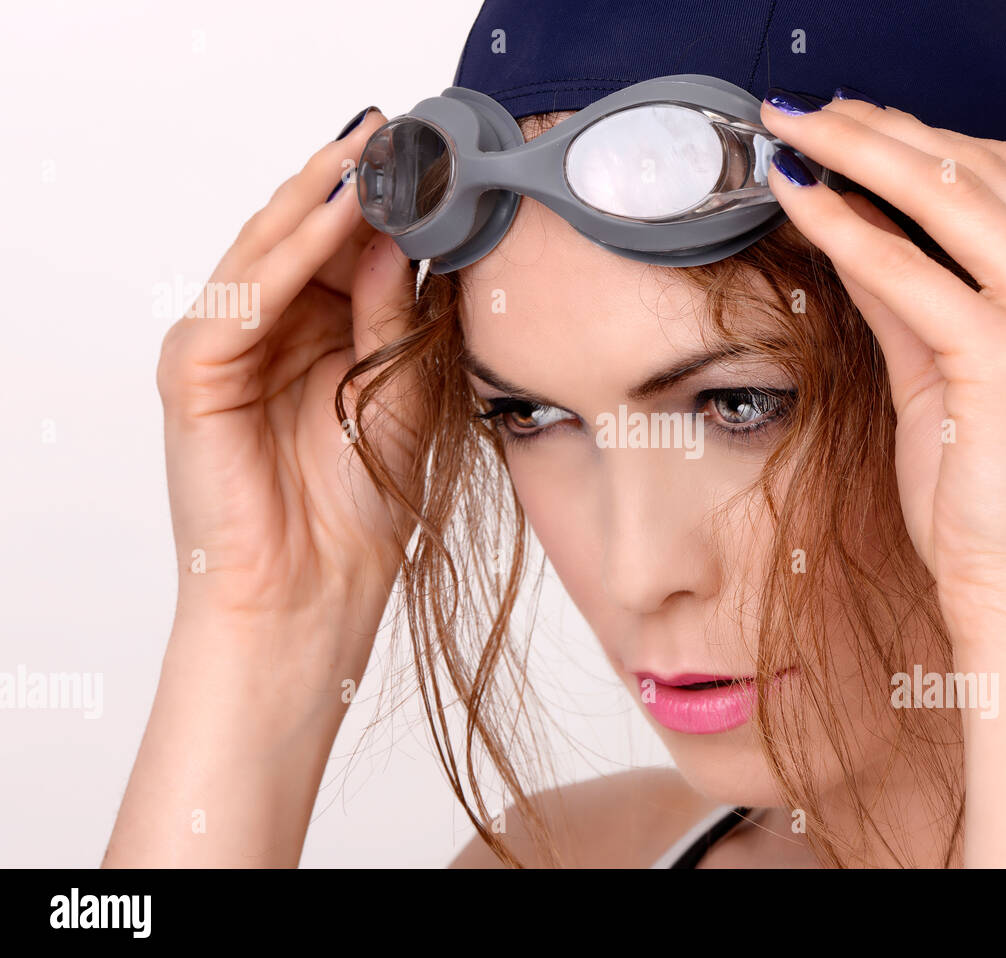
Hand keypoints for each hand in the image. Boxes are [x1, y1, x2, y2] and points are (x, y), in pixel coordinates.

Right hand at [155, 107, 422, 681]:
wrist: (314, 593)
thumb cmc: (360, 508)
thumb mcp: (402, 394)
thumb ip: (397, 317)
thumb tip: (401, 241)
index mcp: (314, 340)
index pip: (341, 255)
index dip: (381, 209)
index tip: (429, 166)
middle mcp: (266, 335)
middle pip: (301, 241)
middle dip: (347, 188)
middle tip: (397, 138)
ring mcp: (225, 348)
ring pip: (268, 253)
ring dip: (318, 201)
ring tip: (368, 155)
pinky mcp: (194, 369)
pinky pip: (246, 295)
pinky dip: (291, 252)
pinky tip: (336, 216)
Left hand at [760, 93, 1005, 642]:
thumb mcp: (961, 387)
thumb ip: (917, 304)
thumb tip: (858, 231)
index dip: (924, 145)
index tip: (857, 130)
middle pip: (982, 171)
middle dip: (882, 129)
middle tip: (808, 115)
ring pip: (949, 196)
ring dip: (858, 152)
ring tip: (795, 135)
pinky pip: (908, 270)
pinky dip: (847, 225)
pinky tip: (801, 200)